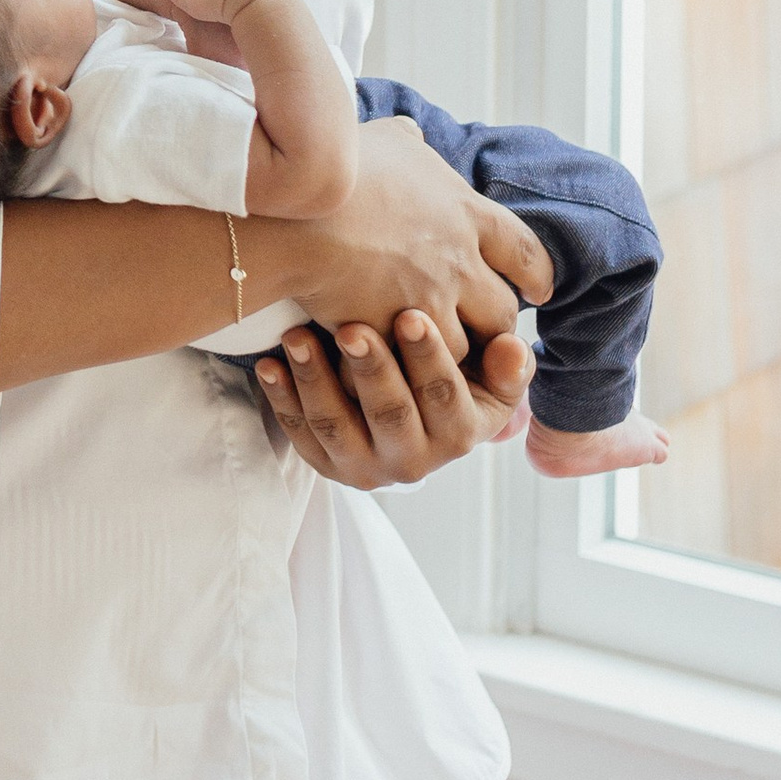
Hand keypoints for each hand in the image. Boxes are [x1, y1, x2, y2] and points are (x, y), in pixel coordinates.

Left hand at [257, 312, 534, 487]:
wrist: (412, 424)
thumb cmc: (453, 383)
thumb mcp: (489, 380)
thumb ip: (505, 364)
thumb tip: (512, 347)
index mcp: (460, 435)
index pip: (445, 397)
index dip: (429, 357)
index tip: (409, 314)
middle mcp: (414, 460)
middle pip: (390, 414)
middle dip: (371, 370)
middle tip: (351, 327)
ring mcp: (364, 465)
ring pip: (337, 425)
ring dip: (315, 379)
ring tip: (297, 336)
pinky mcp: (325, 465)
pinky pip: (300, 434)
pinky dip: (281, 398)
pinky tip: (268, 363)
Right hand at [269, 115, 551, 364]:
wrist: (295, 209)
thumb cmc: (338, 168)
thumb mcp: (385, 137)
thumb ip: (409, 141)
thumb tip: (413, 137)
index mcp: (465, 212)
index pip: (524, 250)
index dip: (534, 274)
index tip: (538, 289)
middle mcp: (459, 261)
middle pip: (500, 311)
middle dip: (493, 325)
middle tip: (479, 330)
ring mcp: (429, 299)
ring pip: (461, 346)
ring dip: (447, 352)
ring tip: (426, 354)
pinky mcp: (392, 330)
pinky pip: (410, 365)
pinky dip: (403, 367)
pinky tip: (389, 362)